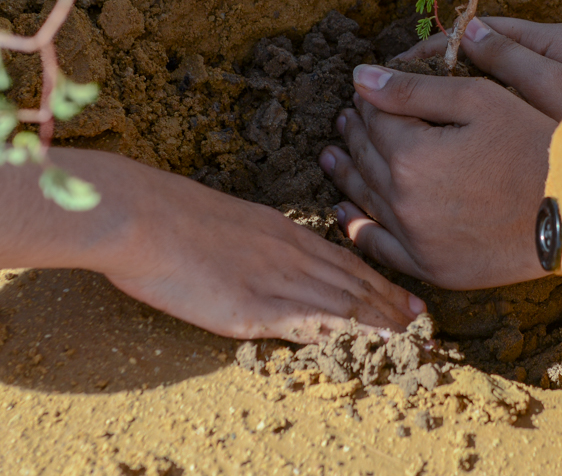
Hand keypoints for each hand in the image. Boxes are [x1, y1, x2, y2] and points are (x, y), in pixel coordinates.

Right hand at [103, 164, 423, 340]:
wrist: (139, 214)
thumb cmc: (162, 217)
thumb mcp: (219, 222)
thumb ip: (245, 243)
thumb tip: (251, 262)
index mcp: (278, 230)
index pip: (339, 258)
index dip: (375, 279)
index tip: (401, 294)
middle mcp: (287, 252)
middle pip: (353, 281)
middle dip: (390, 303)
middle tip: (423, 320)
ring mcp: (276, 279)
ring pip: (344, 302)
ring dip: (382, 323)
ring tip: (413, 337)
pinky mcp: (257, 306)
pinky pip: (313, 323)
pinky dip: (350, 336)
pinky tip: (372, 347)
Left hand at [318, 63, 554, 289]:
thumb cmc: (534, 144)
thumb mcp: (479, 99)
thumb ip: (414, 88)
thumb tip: (359, 77)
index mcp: (411, 153)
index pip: (374, 117)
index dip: (368, 100)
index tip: (364, 91)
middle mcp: (402, 199)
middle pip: (365, 156)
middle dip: (354, 132)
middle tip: (344, 119)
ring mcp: (415, 239)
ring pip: (364, 199)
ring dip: (345, 173)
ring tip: (330, 155)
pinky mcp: (431, 267)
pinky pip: (379, 247)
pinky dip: (357, 226)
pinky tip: (345, 212)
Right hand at [396, 15, 561, 120]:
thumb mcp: (555, 87)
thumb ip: (513, 59)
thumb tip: (469, 32)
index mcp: (553, 42)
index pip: (481, 30)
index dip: (438, 46)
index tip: (401, 65)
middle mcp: (551, 58)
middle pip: (481, 53)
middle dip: (438, 68)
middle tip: (397, 90)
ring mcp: (552, 86)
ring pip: (488, 81)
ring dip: (452, 91)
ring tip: (414, 111)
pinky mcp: (551, 115)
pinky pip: (501, 106)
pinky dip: (474, 112)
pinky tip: (452, 135)